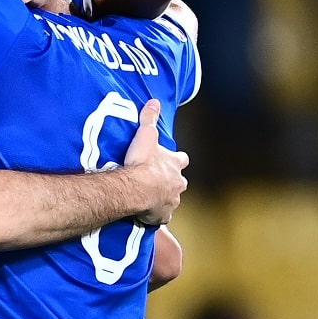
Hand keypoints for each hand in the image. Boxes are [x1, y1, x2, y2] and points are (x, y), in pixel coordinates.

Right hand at [122, 99, 188, 225]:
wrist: (135, 188)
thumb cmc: (142, 163)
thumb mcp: (145, 135)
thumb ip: (149, 119)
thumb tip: (154, 101)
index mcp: (175, 165)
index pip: (182, 160)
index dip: (176, 159)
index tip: (170, 160)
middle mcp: (178, 184)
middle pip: (179, 182)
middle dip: (169, 181)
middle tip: (154, 179)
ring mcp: (172, 201)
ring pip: (170, 199)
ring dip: (162, 197)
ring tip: (146, 196)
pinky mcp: (162, 216)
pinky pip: (161, 216)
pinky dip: (155, 215)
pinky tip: (145, 213)